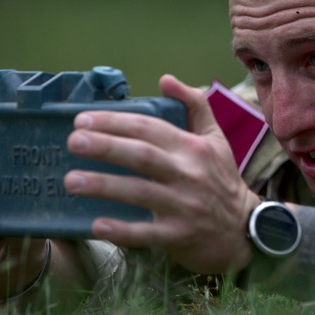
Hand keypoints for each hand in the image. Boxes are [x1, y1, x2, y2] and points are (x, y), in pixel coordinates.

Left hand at [64, 74, 259, 273]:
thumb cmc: (221, 180)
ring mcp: (184, 206)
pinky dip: (122, 230)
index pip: (150, 128)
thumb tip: (165, 78)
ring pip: (140, 192)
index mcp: (193, 148)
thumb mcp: (215, 139)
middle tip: (72, 142)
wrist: (243, 229)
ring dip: (104, 186)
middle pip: (142, 155)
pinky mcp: (178, 236)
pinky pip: (146, 233)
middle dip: (105, 147)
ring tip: (71, 181)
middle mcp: (188, 174)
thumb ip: (194, 105)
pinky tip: (96, 225)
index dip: (116, 122)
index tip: (82, 120)